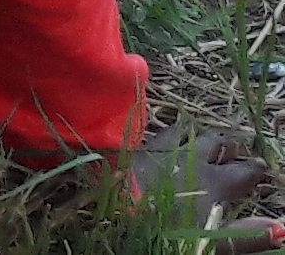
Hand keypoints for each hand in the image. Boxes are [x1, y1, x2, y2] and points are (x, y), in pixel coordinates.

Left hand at [119, 126, 276, 248]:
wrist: (109, 218)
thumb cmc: (164, 235)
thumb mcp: (213, 244)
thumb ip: (249, 235)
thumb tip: (283, 229)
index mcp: (213, 182)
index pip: (244, 171)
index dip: (254, 169)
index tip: (261, 166)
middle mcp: (189, 160)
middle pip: (215, 143)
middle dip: (228, 145)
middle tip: (235, 147)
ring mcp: (158, 151)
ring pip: (185, 133)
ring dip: (198, 135)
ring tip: (204, 137)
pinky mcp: (131, 150)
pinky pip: (156, 134)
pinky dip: (168, 135)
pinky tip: (165, 137)